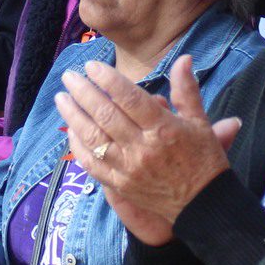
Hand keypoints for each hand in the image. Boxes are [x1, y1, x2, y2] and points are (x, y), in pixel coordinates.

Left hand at [55, 54, 241, 246]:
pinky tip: (70, 129)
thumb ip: (186, 90)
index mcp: (164, 129)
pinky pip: (91, 164)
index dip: (108, 79)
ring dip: (73, 116)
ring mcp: (128, 168)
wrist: (203, 206)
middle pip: (105, 114)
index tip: (91, 65)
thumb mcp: (201, 123)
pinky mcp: (119, 185)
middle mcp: (142, 148)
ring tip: (61, 98)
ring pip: (92, 138)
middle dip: (83, 92)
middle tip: (70, 76)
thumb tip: (183, 58)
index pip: (129, 98)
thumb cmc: (203, 160)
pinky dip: (78, 145)